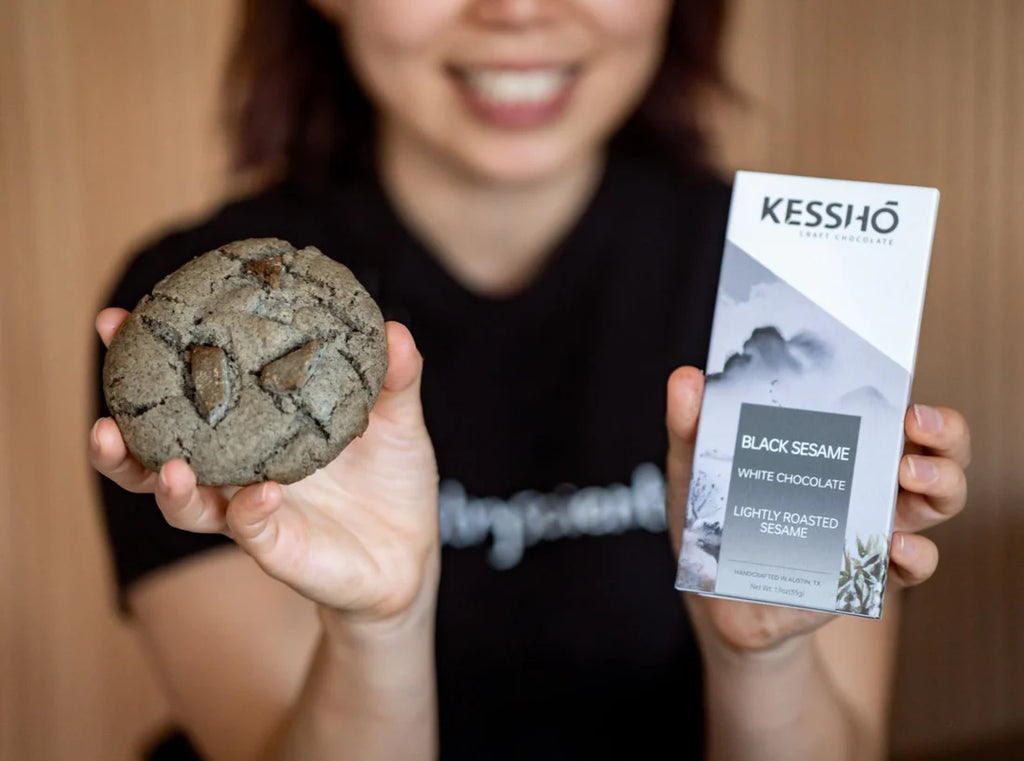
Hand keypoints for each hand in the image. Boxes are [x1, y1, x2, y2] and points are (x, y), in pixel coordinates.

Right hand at [90, 308, 439, 622]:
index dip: (148, 362)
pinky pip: (249, 531)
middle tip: (104, 413)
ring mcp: (250, 513)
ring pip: (184, 505)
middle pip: (155, 456)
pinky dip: (248, 512)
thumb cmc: (390, 479)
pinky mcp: (276, 548)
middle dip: (121, 437)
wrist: (411, 553)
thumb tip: (394, 328)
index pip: (189, 393)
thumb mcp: (397, 420)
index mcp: (254, 427)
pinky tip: (262, 493)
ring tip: (171, 468)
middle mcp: (237, 471)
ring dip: (169, 486)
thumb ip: (393, 378)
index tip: (117, 323)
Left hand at [664, 367, 969, 653]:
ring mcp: (873, 526)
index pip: (892, 410)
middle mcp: (868, 480)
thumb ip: (691, 425)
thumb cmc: (714, 516)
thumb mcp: (697, 467)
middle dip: (945, 435)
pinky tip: (895, 544)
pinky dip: (916, 554)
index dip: (915, 400)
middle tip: (917, 425)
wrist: (715, 593)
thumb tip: (686, 379)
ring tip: (910, 476)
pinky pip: (912, 565)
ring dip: (941, 483)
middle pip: (936, 451)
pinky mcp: (865, 573)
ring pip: (938, 501)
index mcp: (836, 443)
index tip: (906, 396)